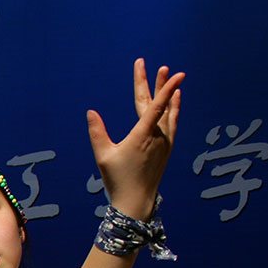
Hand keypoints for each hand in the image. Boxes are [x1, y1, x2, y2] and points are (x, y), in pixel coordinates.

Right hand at [87, 58, 183, 219]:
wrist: (136, 200)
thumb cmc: (117, 179)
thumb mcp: (103, 156)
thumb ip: (97, 132)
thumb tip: (91, 112)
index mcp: (142, 136)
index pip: (155, 106)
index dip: (164, 88)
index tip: (174, 73)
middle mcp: (158, 136)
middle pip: (160, 105)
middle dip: (160, 84)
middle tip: (164, 67)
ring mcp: (165, 142)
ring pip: (169, 112)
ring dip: (169, 95)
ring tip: (171, 78)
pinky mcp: (167, 148)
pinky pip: (173, 122)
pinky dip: (175, 109)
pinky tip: (176, 100)